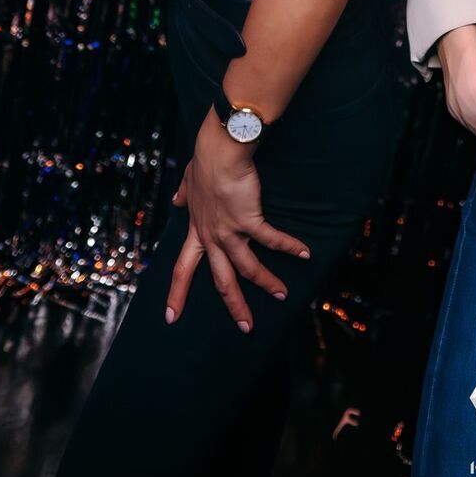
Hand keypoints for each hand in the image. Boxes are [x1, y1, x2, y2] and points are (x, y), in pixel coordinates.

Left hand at [166, 111, 311, 330]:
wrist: (220, 149)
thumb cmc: (206, 160)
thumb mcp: (188, 181)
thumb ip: (183, 194)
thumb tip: (175, 200)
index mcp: (197, 229)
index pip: (182, 268)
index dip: (177, 293)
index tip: (170, 317)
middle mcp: (212, 236)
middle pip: (221, 279)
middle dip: (234, 305)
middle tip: (245, 327)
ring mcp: (230, 230)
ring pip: (248, 268)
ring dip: (267, 283)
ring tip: (284, 295)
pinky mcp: (249, 220)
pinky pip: (271, 239)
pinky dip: (289, 246)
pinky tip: (305, 253)